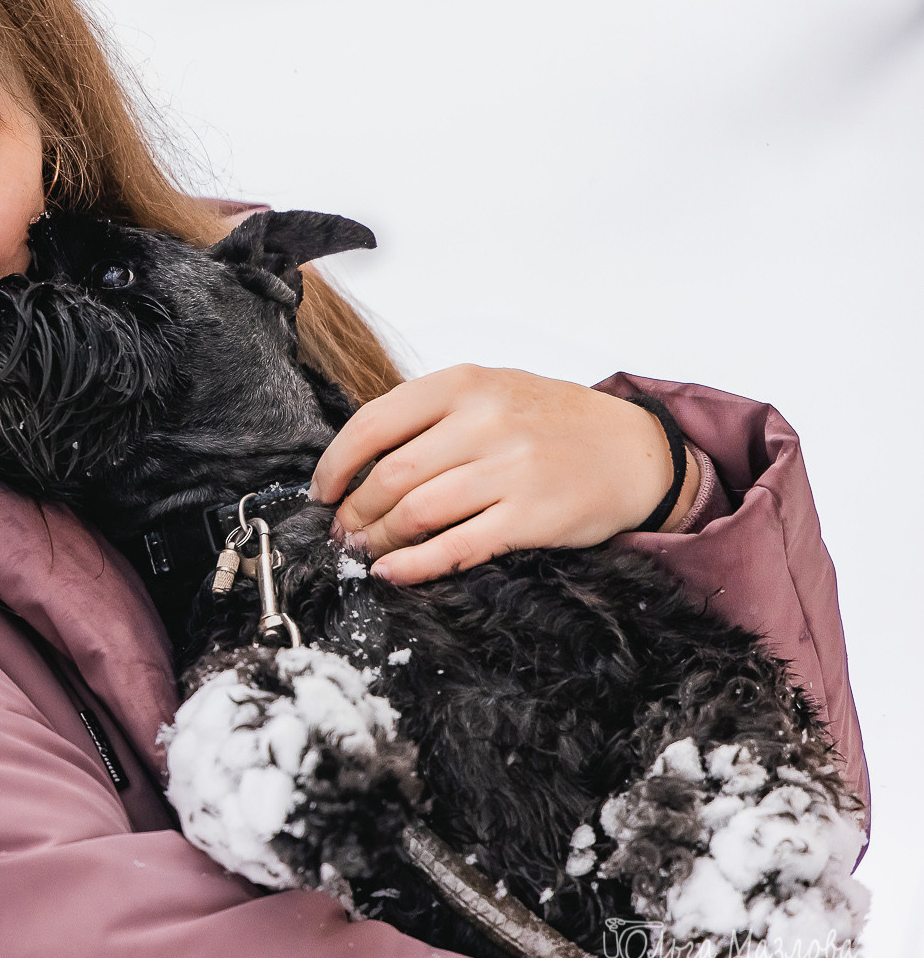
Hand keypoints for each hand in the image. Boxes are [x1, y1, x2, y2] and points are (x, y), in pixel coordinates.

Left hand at [310, 365, 696, 583]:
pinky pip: (455, 547)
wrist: (633, 449)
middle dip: (354, 512)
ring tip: (365, 552)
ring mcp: (510, 469)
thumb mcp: (489, 392)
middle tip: (343, 533)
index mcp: (463, 384)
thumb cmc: (549, 422)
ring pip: (416, 512)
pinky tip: (392, 573)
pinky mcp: (531, 515)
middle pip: (390, 476)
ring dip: (378, 541)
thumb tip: (358, 463)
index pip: (373, 424)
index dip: (336, 465)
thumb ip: (429, 416)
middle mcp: (485, 421)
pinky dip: (414, 565)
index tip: (324, 491)